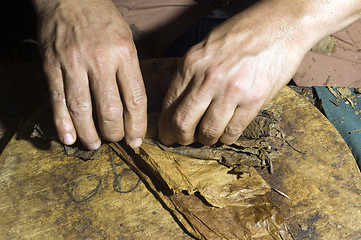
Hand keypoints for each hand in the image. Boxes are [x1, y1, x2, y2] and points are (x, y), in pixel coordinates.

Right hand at [34, 0, 146, 148]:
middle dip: (114, 133)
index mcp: (125, 54)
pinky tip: (68, 138)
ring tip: (93, 145)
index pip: (135, 100)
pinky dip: (62, 123)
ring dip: (89, 134)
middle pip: (110, 110)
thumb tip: (133, 108)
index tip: (136, 140)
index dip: (137, 126)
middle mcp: (100, 60)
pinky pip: (57, 100)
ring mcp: (73, 63)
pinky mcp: (52, 65)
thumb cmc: (103, 19)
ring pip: (82, 110)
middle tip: (115, 139)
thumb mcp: (127, 40)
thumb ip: (130, 72)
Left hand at [158, 1, 310, 145]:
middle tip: (185, 140)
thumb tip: (180, 101)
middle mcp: (208, 79)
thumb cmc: (244, 33)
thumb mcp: (207, 47)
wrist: (282, 24)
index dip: (165, 126)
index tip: (167, 134)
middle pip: (182, 123)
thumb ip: (192, 73)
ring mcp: (232, 90)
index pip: (169, 104)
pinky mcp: (254, 100)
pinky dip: (227, 137)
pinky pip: (233, 131)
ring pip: (208, 132)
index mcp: (192, 64)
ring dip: (206, 139)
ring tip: (210, 136)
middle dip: (181, 138)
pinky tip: (228, 131)